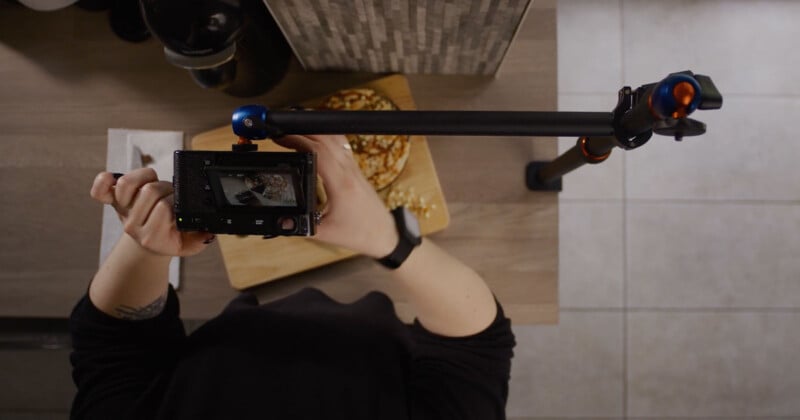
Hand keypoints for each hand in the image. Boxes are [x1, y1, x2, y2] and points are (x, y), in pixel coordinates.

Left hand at [90, 168, 213, 256]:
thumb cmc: (172, 239)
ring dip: (147, 178)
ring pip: (129, 183)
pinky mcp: (113, 202)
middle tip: (173, 196)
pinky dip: (103, 181)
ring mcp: (123, 212)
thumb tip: (209, 229)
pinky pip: (100, 191)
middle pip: (150, 191)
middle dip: (167, 188)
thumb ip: (202, 238)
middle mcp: (134, 225)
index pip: (165, 207)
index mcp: (153, 237)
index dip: (176, 201)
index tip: (181, 206)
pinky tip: (110, 177)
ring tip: (156, 186)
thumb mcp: (190, 245)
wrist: (151, 244)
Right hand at [273, 134, 397, 257]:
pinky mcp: (355, 168)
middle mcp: (349, 171)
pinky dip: (325, 137)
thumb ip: (301, 225)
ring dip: (315, 131)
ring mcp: (353, 167)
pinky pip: (341, 144)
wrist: (382, 233)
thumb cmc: (359, 232)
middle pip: (326, 138)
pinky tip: (315, 141)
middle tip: (282, 134)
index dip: (298, 141)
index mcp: (341, 185)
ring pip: (335, 137)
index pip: (320, 152)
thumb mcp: (325, 233)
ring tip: (295, 134)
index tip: (281, 139)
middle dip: (302, 131)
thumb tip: (281, 221)